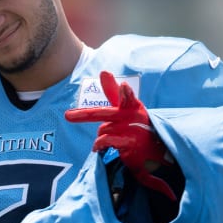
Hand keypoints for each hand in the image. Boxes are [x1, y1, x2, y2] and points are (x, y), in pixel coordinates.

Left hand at [65, 71, 176, 200]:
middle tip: (67, 116)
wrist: (154, 150)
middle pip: (103, 114)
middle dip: (83, 115)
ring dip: (101, 136)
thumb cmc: (136, 124)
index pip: (128, 98)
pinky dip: (99, 145)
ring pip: (102, 129)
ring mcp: (131, 131)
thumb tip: (103, 71)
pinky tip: (98, 148)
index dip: (125, 93)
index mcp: (133, 105)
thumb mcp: (127, 106)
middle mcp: (133, 116)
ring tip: (111, 139)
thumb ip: (113, 91)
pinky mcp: (128, 144)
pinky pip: (105, 141)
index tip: (124, 87)